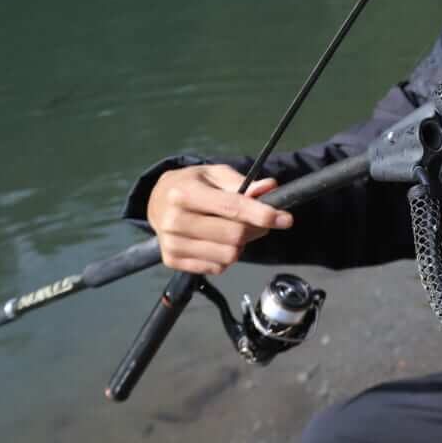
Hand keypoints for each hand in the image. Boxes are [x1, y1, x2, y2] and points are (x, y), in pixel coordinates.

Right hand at [146, 164, 292, 274]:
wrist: (156, 202)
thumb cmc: (190, 185)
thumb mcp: (214, 174)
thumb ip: (243, 182)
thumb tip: (270, 187)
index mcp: (185, 193)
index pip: (232, 208)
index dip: (263, 214)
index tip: (286, 219)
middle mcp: (175, 219)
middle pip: (235, 235)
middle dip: (256, 229)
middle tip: (259, 221)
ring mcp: (172, 243)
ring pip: (229, 255)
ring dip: (241, 245)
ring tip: (233, 231)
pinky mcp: (172, 260)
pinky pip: (217, 268)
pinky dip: (226, 257)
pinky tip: (218, 242)